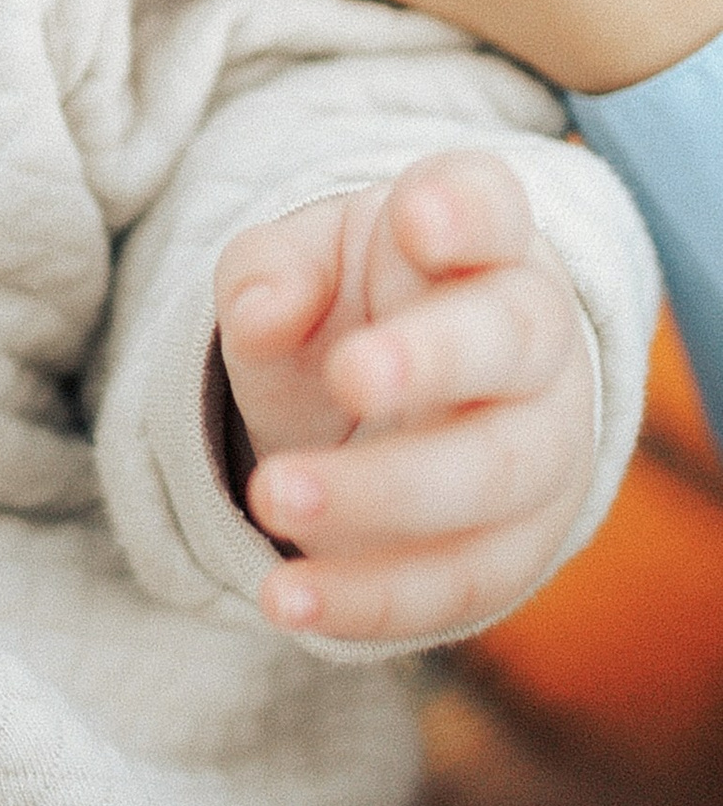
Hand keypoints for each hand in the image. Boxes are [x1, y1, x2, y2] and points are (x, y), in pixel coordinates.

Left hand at [217, 152, 595, 642]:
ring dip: (386, 496)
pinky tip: (287, 597)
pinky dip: (373, 597)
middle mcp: (534, 337)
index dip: (467, 210)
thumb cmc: (352, 308)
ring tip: (273, 500)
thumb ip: (271, 272)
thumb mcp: (298, 267)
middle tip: (348, 376)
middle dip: (435, 360)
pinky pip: (462, 581)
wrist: (399, 402)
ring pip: (496, 476)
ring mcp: (541, 445)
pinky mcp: (517, 545)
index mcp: (479, 240)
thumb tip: (263, 312)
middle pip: (513, 342)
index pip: (494, 208)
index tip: (418, 218)